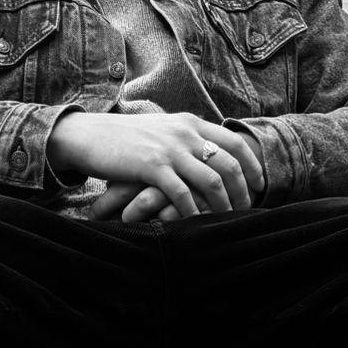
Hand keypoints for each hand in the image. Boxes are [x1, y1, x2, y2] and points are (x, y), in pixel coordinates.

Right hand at [47, 111, 264, 222]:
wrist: (88, 135)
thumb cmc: (124, 138)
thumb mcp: (162, 129)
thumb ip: (186, 137)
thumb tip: (208, 152)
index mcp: (190, 123)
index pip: (236, 142)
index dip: (252, 166)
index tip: (259, 185)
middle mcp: (185, 133)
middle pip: (230, 165)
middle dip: (242, 192)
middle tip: (245, 211)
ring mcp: (169, 150)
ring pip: (211, 181)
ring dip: (223, 206)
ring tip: (225, 221)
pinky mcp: (152, 167)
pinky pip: (182, 195)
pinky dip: (192, 212)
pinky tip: (194, 224)